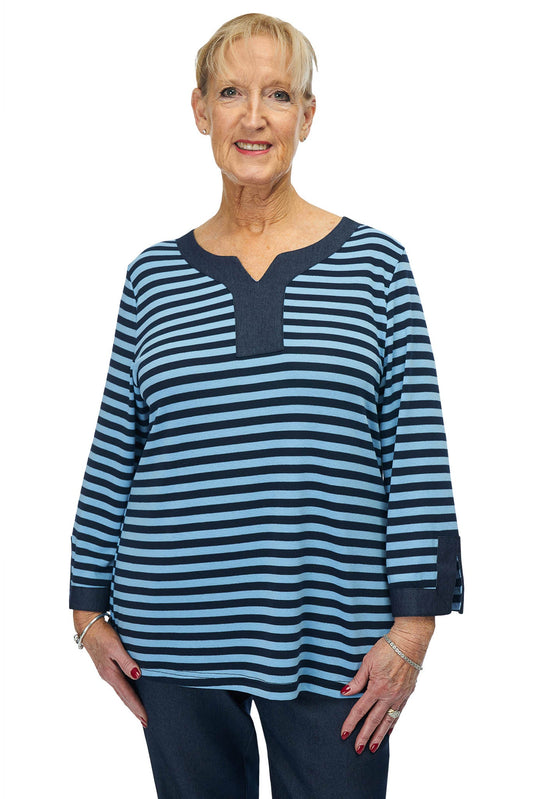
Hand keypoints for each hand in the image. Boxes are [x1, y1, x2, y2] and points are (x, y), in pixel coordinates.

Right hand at [73, 610, 147, 727]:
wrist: (87, 626)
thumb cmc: (102, 634)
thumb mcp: (115, 646)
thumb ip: (126, 661)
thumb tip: (137, 676)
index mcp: (110, 673)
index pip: (127, 694)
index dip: (136, 707)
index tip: (145, 719)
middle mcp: (108, 676)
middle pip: (123, 696)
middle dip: (134, 709)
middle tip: (145, 722)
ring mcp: (106, 672)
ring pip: (121, 691)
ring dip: (130, 702)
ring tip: (139, 711)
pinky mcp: (107, 666)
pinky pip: (119, 683)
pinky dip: (126, 691)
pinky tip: (131, 691)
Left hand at [339, 617, 433, 753]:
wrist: (410, 642)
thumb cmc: (387, 648)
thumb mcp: (368, 661)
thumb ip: (358, 679)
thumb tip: (345, 692)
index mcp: (377, 687)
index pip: (361, 709)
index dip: (351, 722)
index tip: (344, 734)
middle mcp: (389, 695)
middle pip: (374, 720)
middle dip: (364, 736)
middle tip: (357, 749)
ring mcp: (400, 696)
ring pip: (388, 721)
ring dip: (379, 736)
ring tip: (372, 747)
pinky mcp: (407, 694)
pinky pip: (398, 713)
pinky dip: (392, 724)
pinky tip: (388, 731)